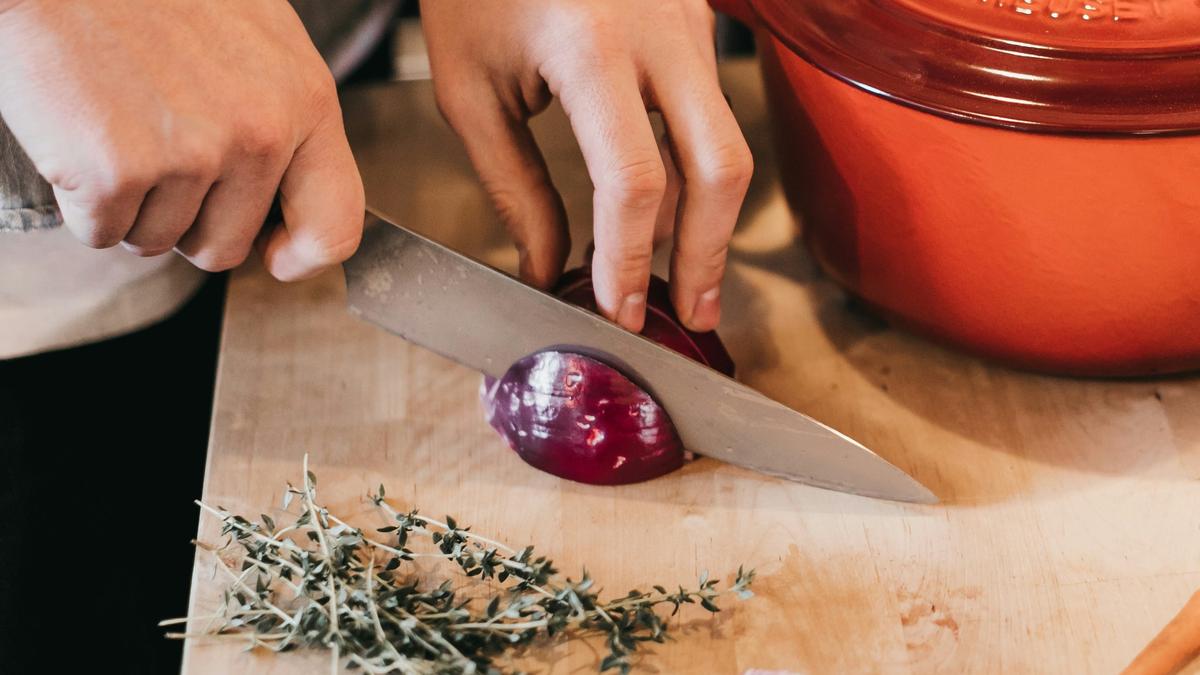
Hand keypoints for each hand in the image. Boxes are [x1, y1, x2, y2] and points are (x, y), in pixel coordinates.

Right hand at [0, 0, 363, 279]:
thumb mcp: (259, 40)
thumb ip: (287, 119)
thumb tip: (296, 208)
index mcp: (305, 102)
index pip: (334, 227)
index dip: (303, 258)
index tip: (278, 258)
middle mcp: (258, 135)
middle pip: (226, 246)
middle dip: (187, 218)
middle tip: (158, 150)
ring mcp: (189, 155)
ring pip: (158, 241)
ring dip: (133, 204)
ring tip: (121, 126)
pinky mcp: (116, 171)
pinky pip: (101, 232)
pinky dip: (83, 202)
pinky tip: (83, 135)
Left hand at [421, 0, 751, 331]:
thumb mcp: (471, 89)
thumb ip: (515, 188)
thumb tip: (547, 269)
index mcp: (589, 45)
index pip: (634, 179)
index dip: (630, 258)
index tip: (619, 309)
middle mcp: (658, 31)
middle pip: (719, 167)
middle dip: (707, 255)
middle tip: (688, 314)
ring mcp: (688, 22)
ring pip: (729, 143)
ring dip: (710, 222)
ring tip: (683, 279)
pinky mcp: (696, 23)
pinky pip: (713, 114)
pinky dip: (698, 175)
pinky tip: (672, 216)